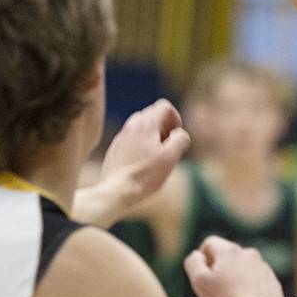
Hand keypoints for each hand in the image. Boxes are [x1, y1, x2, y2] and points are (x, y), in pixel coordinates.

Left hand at [79, 100, 190, 224]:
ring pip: (141, 127)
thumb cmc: (145, 175)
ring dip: (152, 136)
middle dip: (164, 127)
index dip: (175, 118)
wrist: (117, 190)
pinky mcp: (116, 148)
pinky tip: (142, 164)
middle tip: (167, 147)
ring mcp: (121, 136)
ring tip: (155, 156)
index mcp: (146, 124)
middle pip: (153, 114)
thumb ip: (180, 140)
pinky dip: (140, 145)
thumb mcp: (170, 158)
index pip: (164, 106)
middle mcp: (131, 126)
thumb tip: (180, 134)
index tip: (175, 135)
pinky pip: (131, 139)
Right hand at [184, 235, 284, 296]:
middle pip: (227, 254)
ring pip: (243, 267)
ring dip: (235, 277)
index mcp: (230, 251)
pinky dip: (249, 287)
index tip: (203, 275)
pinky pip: (256, 279)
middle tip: (215, 289)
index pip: (210, 243)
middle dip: (219, 267)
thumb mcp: (200, 282)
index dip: (202, 257)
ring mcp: (263, 268)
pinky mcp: (273, 282)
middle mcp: (249, 254)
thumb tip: (197, 255)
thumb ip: (193, 263)